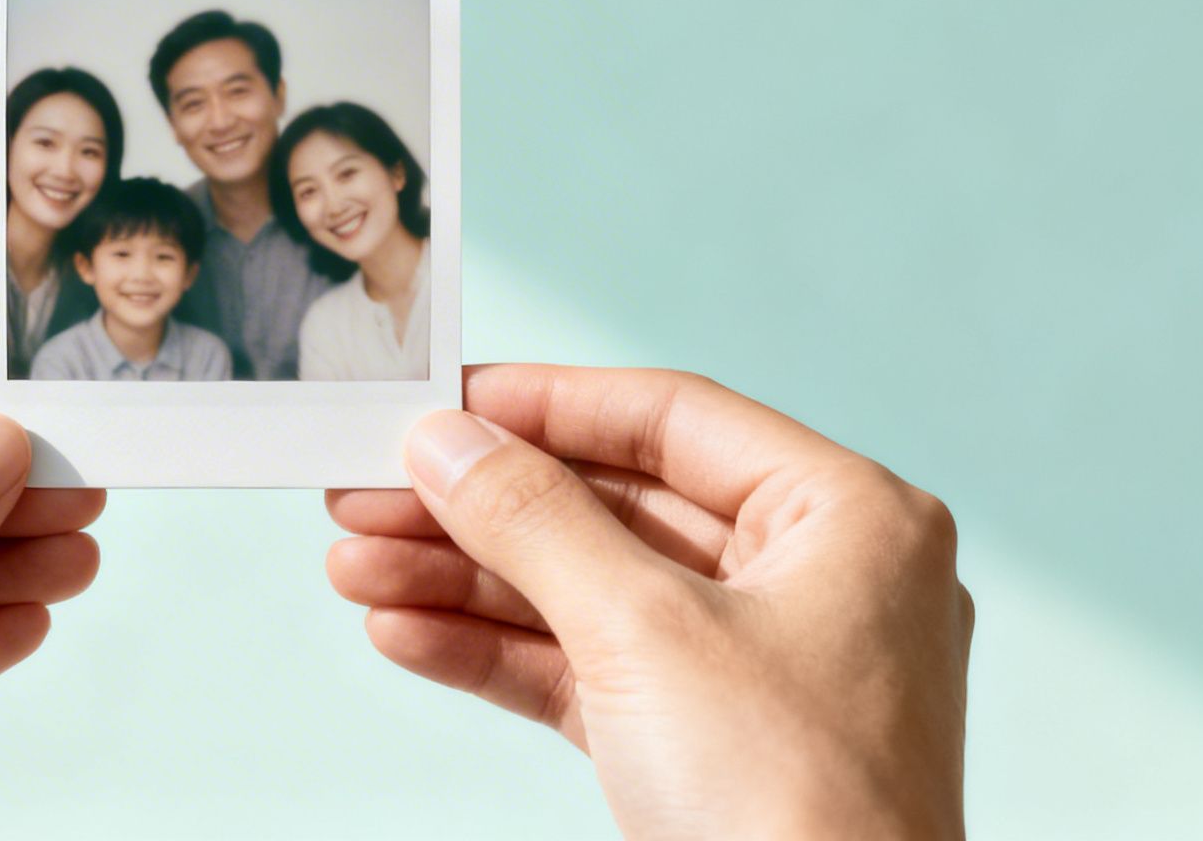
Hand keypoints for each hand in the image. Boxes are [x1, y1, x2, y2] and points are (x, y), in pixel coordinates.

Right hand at [328, 365, 971, 838]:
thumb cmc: (795, 810)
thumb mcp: (645, 633)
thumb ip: (534, 520)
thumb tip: (447, 442)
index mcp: (848, 520)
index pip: (672, 419)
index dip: (543, 404)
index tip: (438, 403)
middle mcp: (811, 581)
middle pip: (611, 507)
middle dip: (479, 508)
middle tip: (365, 491)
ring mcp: (754, 669)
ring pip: (584, 592)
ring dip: (464, 581)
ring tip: (354, 567)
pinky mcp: (703, 744)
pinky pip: (584, 671)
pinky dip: (495, 654)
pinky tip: (405, 633)